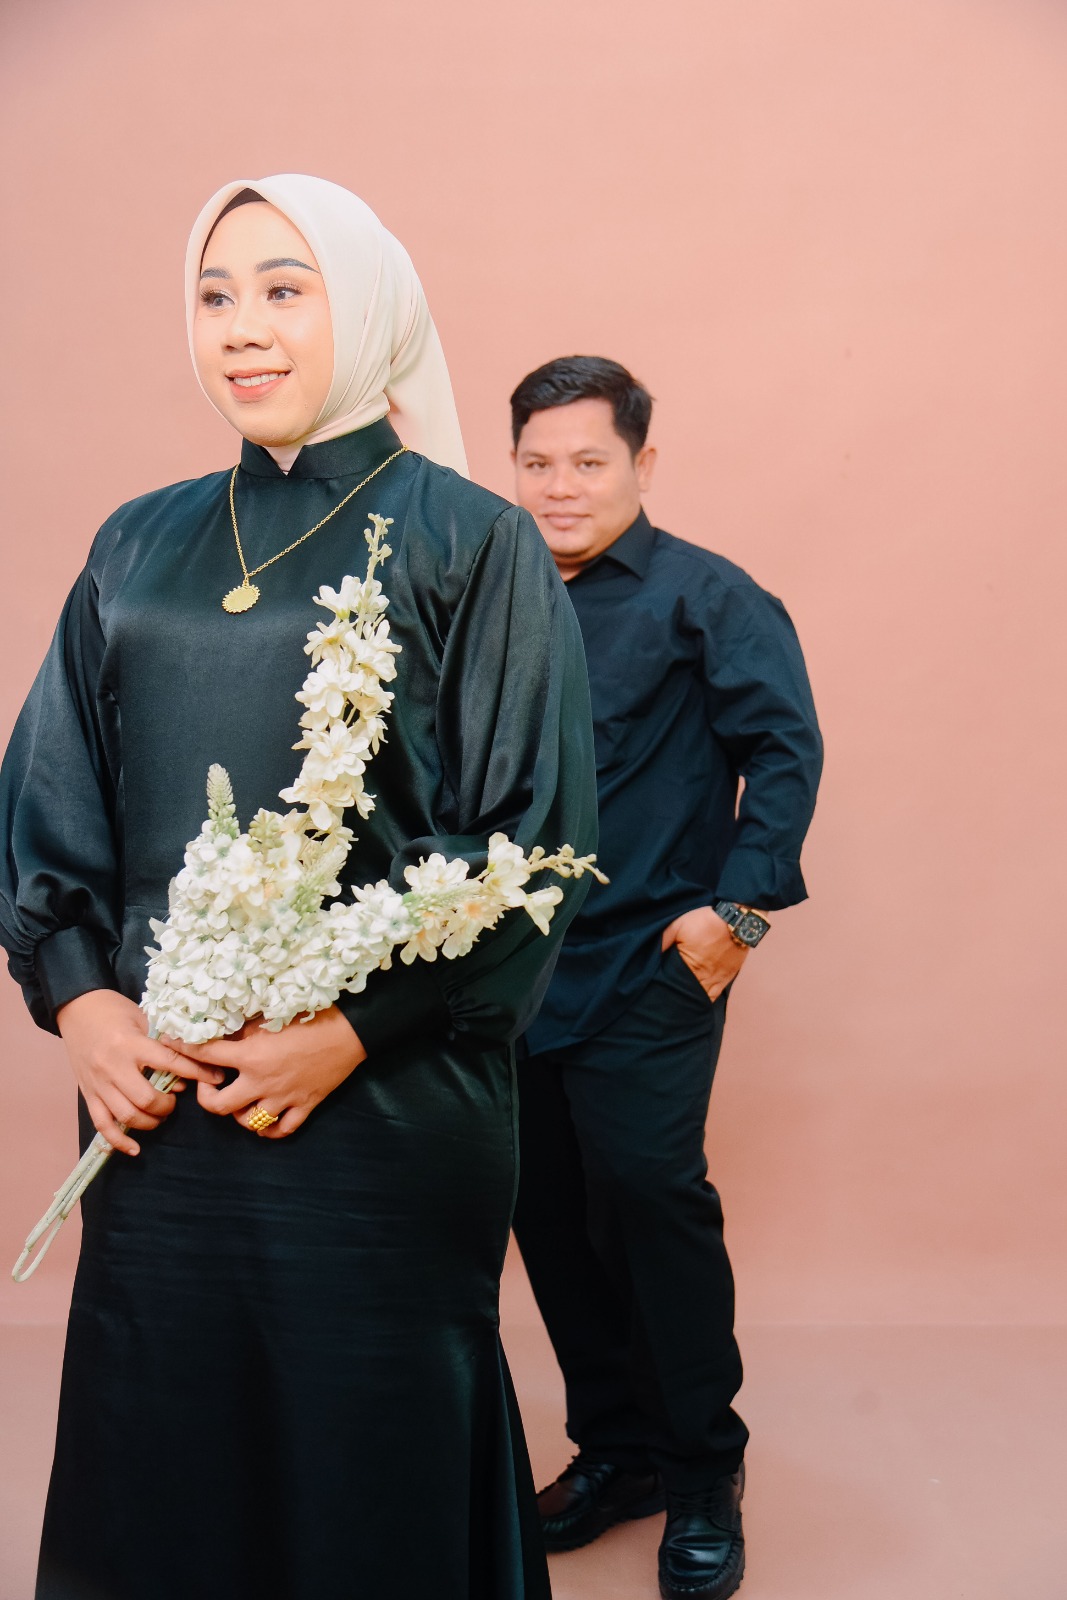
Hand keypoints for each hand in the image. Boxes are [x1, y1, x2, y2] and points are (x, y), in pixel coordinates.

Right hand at [56, 989, 223, 1156]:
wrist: (78, 1010)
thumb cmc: (115, 1011)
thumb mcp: (143, 1018)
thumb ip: (163, 1043)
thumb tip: (184, 1075)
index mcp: (131, 1043)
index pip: (170, 1062)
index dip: (197, 1072)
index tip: (217, 1077)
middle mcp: (113, 1066)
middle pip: (146, 1099)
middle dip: (167, 1106)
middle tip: (175, 1101)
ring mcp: (99, 1083)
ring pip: (127, 1116)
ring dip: (150, 1121)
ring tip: (160, 1114)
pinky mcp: (88, 1094)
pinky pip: (102, 1125)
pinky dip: (118, 1141)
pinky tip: (134, 1149)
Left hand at [166, 1005, 367, 1139]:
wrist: (352, 1030)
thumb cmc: (311, 1015)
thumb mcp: (270, 1016)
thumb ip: (244, 1029)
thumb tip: (221, 1031)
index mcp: (251, 1055)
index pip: (207, 1055)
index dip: (184, 1049)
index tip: (172, 1044)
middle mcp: (262, 1082)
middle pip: (219, 1106)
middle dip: (207, 1098)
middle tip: (210, 1086)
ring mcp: (284, 1098)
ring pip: (249, 1122)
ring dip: (239, 1113)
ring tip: (240, 1100)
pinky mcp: (305, 1106)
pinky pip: (281, 1129)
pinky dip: (269, 1128)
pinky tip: (265, 1119)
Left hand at [661, 905, 755, 1002]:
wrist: (737, 920)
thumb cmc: (706, 921)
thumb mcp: (679, 925)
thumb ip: (664, 939)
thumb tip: (650, 954)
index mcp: (689, 964)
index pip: (674, 984)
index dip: (666, 990)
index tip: (658, 993)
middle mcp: (703, 976)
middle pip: (687, 994)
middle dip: (677, 998)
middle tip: (667, 1003)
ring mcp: (717, 979)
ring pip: (701, 998)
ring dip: (691, 1001)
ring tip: (680, 1006)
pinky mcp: (727, 977)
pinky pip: (715, 995)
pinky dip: (706, 1000)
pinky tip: (698, 1003)